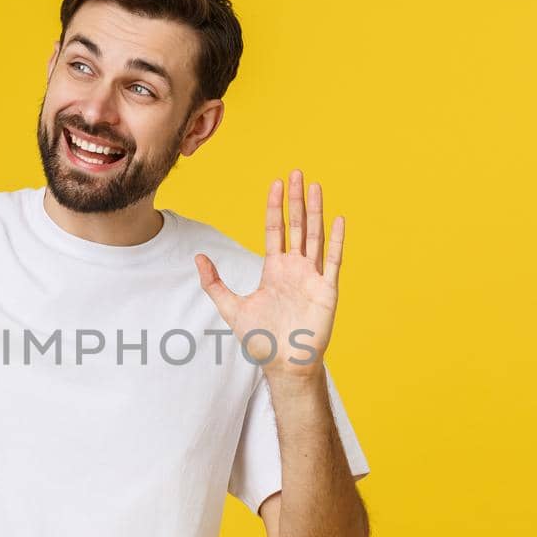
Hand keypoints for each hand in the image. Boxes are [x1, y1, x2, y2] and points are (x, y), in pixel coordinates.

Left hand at [195, 169, 345, 381]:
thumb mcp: (231, 308)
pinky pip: (332, 260)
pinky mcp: (326, 290)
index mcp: (275, 270)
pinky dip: (335, 240)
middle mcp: (295, 268)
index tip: (275, 183)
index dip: (274, 207)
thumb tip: (198, 258)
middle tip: (296, 172)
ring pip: (314, 236)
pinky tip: (339, 220)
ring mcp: (312, 277)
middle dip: (295, 199)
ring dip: (315, 211)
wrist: (284, 365)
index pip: (275, 230)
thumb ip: (215, 283)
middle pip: (296, 225)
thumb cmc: (261, 340)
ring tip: (315, 186)